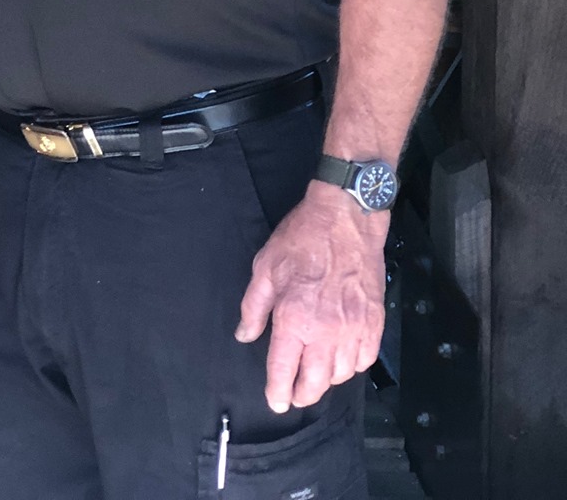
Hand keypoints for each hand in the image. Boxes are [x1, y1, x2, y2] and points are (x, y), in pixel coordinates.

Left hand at [236, 183, 387, 410]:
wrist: (345, 218)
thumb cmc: (302, 238)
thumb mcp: (265, 267)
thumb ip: (253, 307)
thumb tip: (245, 335)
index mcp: (294, 317)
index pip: (284, 370)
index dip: (277, 391)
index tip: (275, 400)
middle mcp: (326, 330)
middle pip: (316, 383)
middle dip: (302, 394)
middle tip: (294, 393)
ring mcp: (354, 329)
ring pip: (341, 375)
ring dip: (326, 379)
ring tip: (315, 369)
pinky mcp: (374, 323)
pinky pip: (364, 360)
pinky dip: (352, 365)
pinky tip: (341, 356)